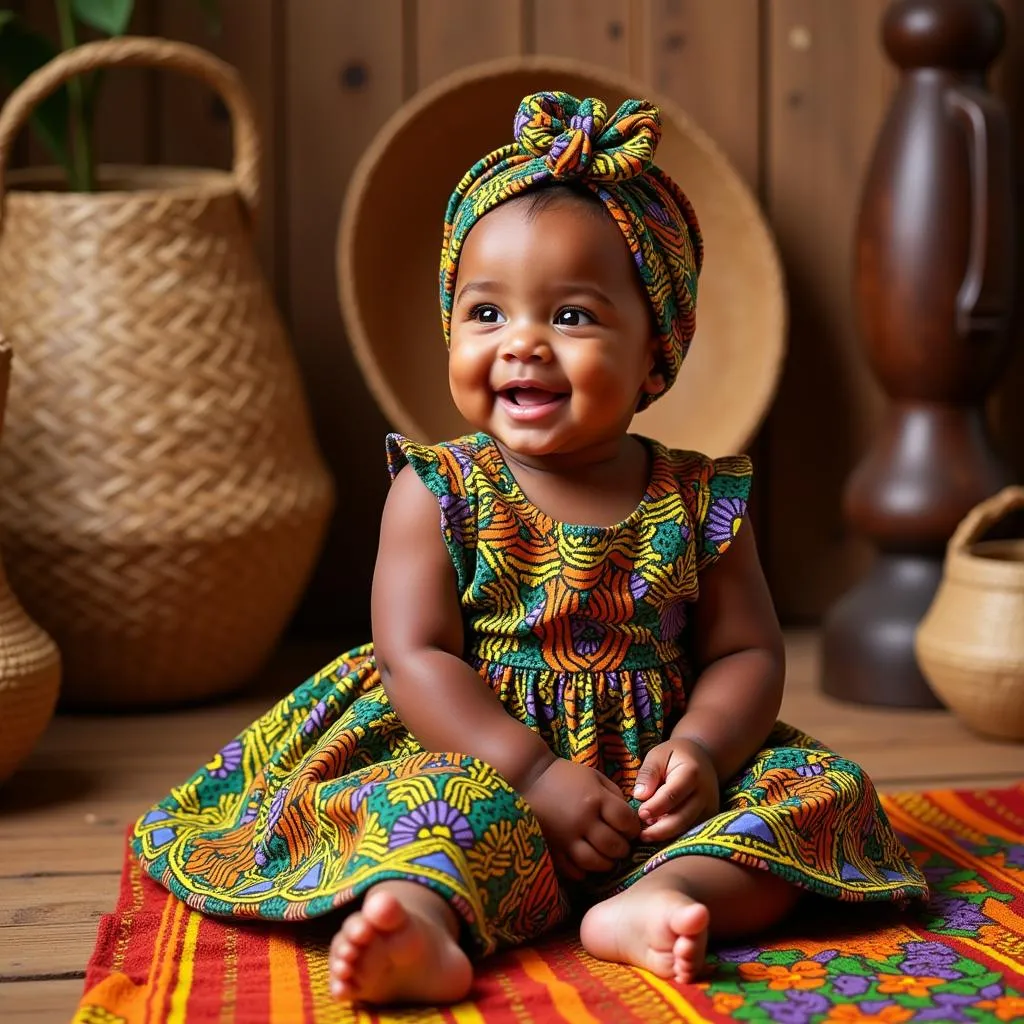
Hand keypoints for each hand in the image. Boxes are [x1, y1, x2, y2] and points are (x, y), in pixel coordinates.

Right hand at [523, 758, 641, 879]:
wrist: (528, 777)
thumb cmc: (565, 775)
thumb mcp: (594, 776)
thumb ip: (614, 795)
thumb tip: (628, 819)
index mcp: (595, 798)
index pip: (625, 821)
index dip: (633, 828)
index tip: (631, 829)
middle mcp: (582, 820)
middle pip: (612, 845)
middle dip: (623, 848)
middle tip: (621, 844)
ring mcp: (565, 837)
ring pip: (594, 862)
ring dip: (606, 863)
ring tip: (606, 856)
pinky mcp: (551, 847)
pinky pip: (571, 869)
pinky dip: (583, 871)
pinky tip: (586, 863)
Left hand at [633, 737, 720, 842]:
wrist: (701, 758)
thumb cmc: (674, 756)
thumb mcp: (657, 755)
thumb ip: (648, 774)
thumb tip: (639, 796)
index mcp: (692, 772)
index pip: (672, 794)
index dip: (655, 807)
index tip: (640, 814)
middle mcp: (705, 793)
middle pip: (682, 818)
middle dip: (660, 829)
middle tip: (641, 833)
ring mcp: (710, 807)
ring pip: (687, 829)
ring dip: (666, 835)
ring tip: (647, 834)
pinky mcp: (710, 818)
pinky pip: (691, 832)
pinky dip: (675, 835)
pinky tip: (659, 832)